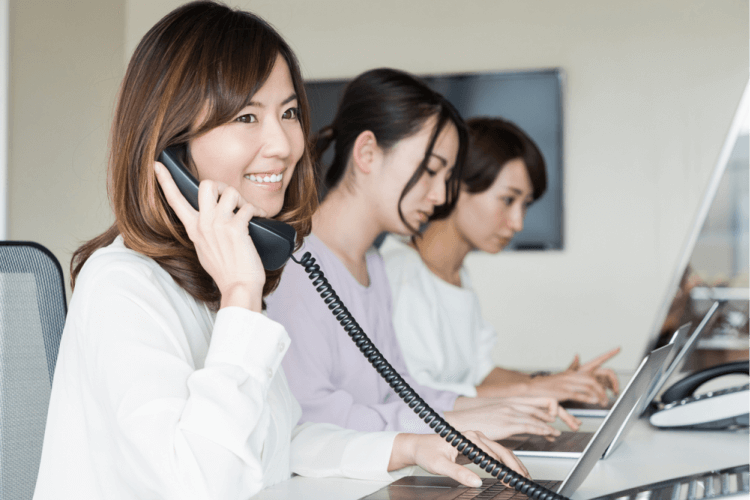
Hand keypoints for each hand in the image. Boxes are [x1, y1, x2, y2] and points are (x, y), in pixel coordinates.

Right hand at [154, 162, 266, 310]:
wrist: (238, 286)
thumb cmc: (226, 271)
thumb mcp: (205, 249)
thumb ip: (204, 232)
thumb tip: (209, 220)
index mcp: (194, 229)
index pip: (175, 201)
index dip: (166, 181)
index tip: (158, 165)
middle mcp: (203, 224)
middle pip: (206, 184)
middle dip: (222, 185)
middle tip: (232, 199)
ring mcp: (219, 225)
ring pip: (230, 191)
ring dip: (243, 199)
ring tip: (248, 212)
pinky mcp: (236, 228)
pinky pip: (248, 207)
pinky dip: (258, 211)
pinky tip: (261, 219)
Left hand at [389, 431, 527, 486]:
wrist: (417, 446)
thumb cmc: (426, 452)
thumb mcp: (440, 465)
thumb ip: (458, 473)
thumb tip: (476, 481)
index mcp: (468, 437)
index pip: (493, 453)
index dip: (505, 467)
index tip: (512, 479)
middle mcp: (474, 435)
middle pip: (502, 450)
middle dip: (515, 465)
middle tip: (524, 479)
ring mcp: (476, 439)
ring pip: (501, 450)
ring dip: (512, 464)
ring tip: (522, 476)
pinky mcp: (475, 445)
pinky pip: (494, 452)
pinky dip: (505, 462)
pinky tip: (509, 471)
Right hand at [447, 396, 579, 440]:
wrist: (461, 421)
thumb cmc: (477, 421)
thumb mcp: (498, 416)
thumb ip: (514, 419)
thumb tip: (527, 427)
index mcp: (512, 400)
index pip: (540, 399)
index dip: (553, 407)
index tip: (558, 417)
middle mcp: (513, 403)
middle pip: (545, 404)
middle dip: (561, 414)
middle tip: (571, 422)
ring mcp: (511, 412)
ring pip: (539, 415)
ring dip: (553, 424)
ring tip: (561, 432)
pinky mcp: (507, 422)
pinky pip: (530, 425)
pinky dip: (543, 429)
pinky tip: (549, 434)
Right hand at [525, 347, 619, 405]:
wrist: (534, 387)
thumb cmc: (549, 383)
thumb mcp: (563, 373)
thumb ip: (573, 366)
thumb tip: (577, 356)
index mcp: (576, 371)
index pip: (596, 360)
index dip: (608, 354)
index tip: (618, 348)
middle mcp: (574, 375)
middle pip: (597, 375)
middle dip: (610, 383)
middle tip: (615, 391)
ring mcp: (569, 383)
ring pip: (591, 386)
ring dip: (601, 395)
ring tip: (604, 402)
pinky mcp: (564, 392)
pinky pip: (580, 394)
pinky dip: (589, 397)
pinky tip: (594, 401)